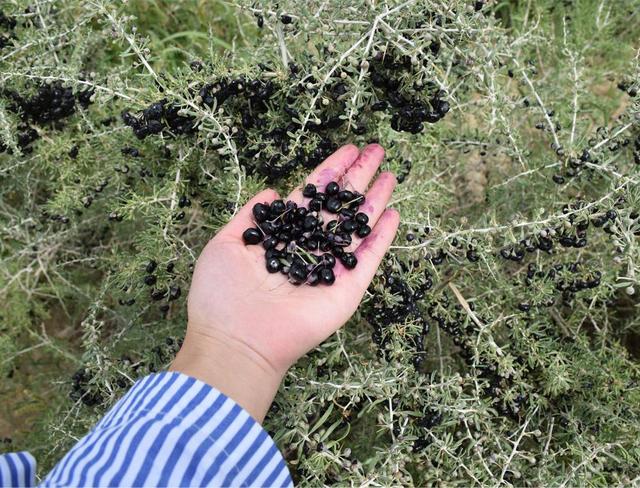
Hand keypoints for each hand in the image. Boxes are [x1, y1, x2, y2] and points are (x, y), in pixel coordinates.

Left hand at [170, 144, 398, 420]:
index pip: (312, 196)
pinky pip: (368, 259)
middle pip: (339, 206)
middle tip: (376, 150)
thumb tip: (271, 191)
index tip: (348, 149)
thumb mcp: (225, 244)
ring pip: (358, 227)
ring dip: (375, 200)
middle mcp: (309, 248)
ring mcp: (330, 269)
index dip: (331, 171)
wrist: (236, 341)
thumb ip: (249, 216)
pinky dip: (382, 238)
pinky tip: (393, 213)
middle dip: (358, 177)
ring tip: (391, 173)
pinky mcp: (346, 290)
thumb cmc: (221, 296)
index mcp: (283, 235)